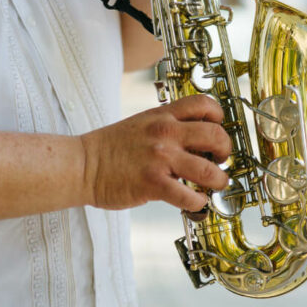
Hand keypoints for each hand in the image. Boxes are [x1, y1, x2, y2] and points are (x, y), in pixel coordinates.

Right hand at [79, 95, 231, 211]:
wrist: (81, 165)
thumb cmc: (110, 147)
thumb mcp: (142, 123)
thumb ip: (168, 125)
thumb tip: (196, 138)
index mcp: (163, 115)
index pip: (204, 104)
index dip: (218, 116)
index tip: (220, 127)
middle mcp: (165, 133)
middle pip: (215, 135)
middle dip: (225, 150)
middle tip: (222, 158)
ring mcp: (160, 158)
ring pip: (208, 170)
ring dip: (219, 179)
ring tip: (217, 183)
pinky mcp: (153, 183)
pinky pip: (188, 196)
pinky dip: (198, 201)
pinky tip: (196, 201)